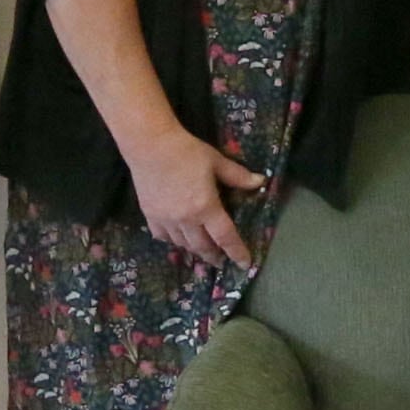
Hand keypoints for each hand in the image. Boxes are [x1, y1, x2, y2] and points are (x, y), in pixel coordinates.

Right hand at [129, 122, 265, 266]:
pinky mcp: (149, 215)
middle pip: (203, 246)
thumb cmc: (186, 151)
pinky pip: (162, 236)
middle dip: (214, 256)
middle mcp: (186, 219)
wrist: (149, 144)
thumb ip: (238, 176)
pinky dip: (173, 241)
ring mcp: (165, 219)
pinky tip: (177, 238)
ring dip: (194, 249)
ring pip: (182, 244)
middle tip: (221, 261)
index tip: (244, 264)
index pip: (225, 237)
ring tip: (202, 250)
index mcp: (206, 207)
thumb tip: (260, 181)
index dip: (237, 252)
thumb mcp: (216, 161)